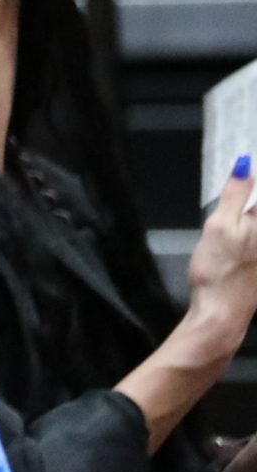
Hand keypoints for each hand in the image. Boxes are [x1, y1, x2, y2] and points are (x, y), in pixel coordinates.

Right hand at [184, 160, 256, 337]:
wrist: (222, 313)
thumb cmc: (218, 273)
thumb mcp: (219, 225)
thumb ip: (235, 193)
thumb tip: (245, 163)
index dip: (253, 175)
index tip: (246, 158)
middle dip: (249, 192)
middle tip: (239, 176)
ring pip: (255, 218)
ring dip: (247, 206)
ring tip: (236, 200)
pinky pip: (254, 231)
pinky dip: (248, 220)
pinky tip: (238, 219)